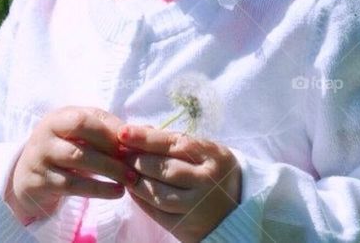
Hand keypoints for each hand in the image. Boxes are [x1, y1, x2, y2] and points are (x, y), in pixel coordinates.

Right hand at [5, 106, 134, 223]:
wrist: (28, 177)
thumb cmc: (64, 150)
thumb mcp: (82, 135)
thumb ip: (110, 130)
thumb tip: (148, 129)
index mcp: (59, 117)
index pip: (87, 117)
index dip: (112, 129)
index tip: (134, 143)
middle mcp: (46, 133)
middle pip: (81, 133)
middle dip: (111, 148)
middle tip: (134, 162)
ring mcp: (40, 157)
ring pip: (78, 158)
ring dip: (109, 169)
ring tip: (130, 179)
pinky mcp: (40, 181)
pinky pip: (73, 185)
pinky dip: (99, 189)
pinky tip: (117, 192)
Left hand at [117, 125, 241, 242]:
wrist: (239, 211)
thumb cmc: (215, 172)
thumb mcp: (206, 151)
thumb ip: (174, 141)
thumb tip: (137, 132)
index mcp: (215, 156)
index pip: (175, 143)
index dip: (147, 137)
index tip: (124, 132)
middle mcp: (208, 181)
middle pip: (164, 168)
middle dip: (136, 158)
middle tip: (120, 152)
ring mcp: (197, 206)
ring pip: (157, 192)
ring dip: (135, 179)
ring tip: (123, 170)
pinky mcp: (186, 227)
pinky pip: (156, 212)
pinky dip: (140, 199)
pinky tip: (132, 188)